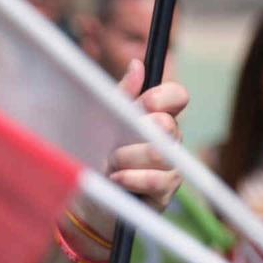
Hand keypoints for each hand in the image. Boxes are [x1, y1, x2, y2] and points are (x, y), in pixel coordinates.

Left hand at [108, 59, 186, 211]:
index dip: (164, 97)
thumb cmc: (94, 153)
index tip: (145, 103)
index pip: (178, 96)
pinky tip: (116, 178)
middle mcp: (170, 139)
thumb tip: (137, 65)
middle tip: (112, 143)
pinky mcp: (166, 193)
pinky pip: (157, 180)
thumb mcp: (100, 122)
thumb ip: (119, 96)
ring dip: (128, 157)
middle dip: (135, 132)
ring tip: (109, 164)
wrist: (84, 197)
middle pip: (167, 125)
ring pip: (161, 153)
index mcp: (156, 116)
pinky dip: (132, 178)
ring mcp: (171, 166)